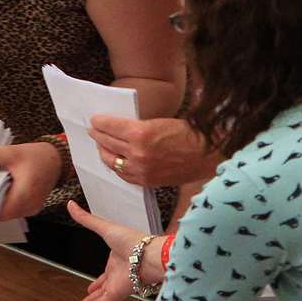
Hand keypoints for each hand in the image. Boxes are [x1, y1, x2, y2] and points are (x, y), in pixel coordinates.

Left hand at [0, 141, 60, 220]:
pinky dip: (4, 203)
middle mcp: (29, 206)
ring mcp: (31, 209)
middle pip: (1, 213)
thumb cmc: (37, 156)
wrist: (56, 158)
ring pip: (7, 213)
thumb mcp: (10, 153)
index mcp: (24, 194)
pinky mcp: (31, 207)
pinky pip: (14, 210)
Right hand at [65, 201, 143, 300]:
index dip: (98, 280)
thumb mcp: (105, 227)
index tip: (91, 286)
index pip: (105, 273)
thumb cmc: (133, 240)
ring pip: (102, 298)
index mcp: (116, 260)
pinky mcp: (118, 293)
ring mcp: (118, 285)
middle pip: (103, 287)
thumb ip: (86, 219)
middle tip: (86, 298)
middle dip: (95, 293)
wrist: (149, 255)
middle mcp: (117, 274)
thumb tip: (71, 206)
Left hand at [89, 115, 209, 186]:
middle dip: (98, 135)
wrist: (208, 155)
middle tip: (93, 130)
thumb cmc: (188, 133)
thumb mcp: (159, 122)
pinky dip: (116, 166)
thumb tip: (118, 127)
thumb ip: (137, 127)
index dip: (99, 122)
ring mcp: (141, 169)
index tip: (94, 119)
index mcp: (140, 133)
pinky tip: (114, 160)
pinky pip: (123, 174)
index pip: (110, 126)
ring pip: (112, 160)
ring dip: (103, 151)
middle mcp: (138, 153)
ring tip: (100, 145)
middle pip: (108, 142)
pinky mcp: (147, 181)